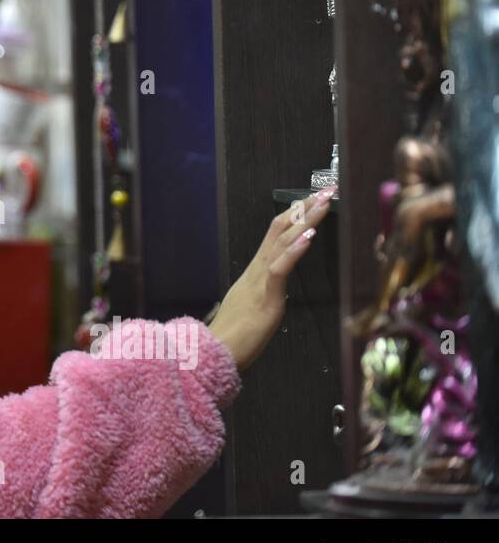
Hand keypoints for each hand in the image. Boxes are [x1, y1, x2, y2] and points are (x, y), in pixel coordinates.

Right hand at [208, 187, 335, 370]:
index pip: (276, 234)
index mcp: (255, 271)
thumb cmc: (234, 335)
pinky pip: (279, 268)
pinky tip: (308, 236)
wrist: (216, 352)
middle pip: (281, 229)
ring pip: (282, 242)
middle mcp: (257, 269)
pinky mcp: (265, 297)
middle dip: (306, 208)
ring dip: (305, 220)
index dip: (295, 213)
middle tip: (327, 189)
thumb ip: (263, 292)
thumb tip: (272, 287)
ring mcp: (260, 280)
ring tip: (323, 202)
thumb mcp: (253, 306)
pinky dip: (294, 250)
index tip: (313, 198)